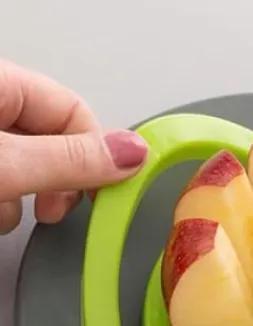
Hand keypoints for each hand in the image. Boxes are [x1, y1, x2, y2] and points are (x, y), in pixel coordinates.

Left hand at [0, 59, 147, 233]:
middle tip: (50, 209)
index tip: (101, 194)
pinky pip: (2, 181)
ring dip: (22, 200)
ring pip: (26, 168)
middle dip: (55, 184)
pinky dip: (0, 202)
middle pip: (53, 142)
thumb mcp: (4, 165)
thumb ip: (70, 160)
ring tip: (2, 210)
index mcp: (1, 82)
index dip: (93, 155)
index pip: (73, 111)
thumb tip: (133, 153)